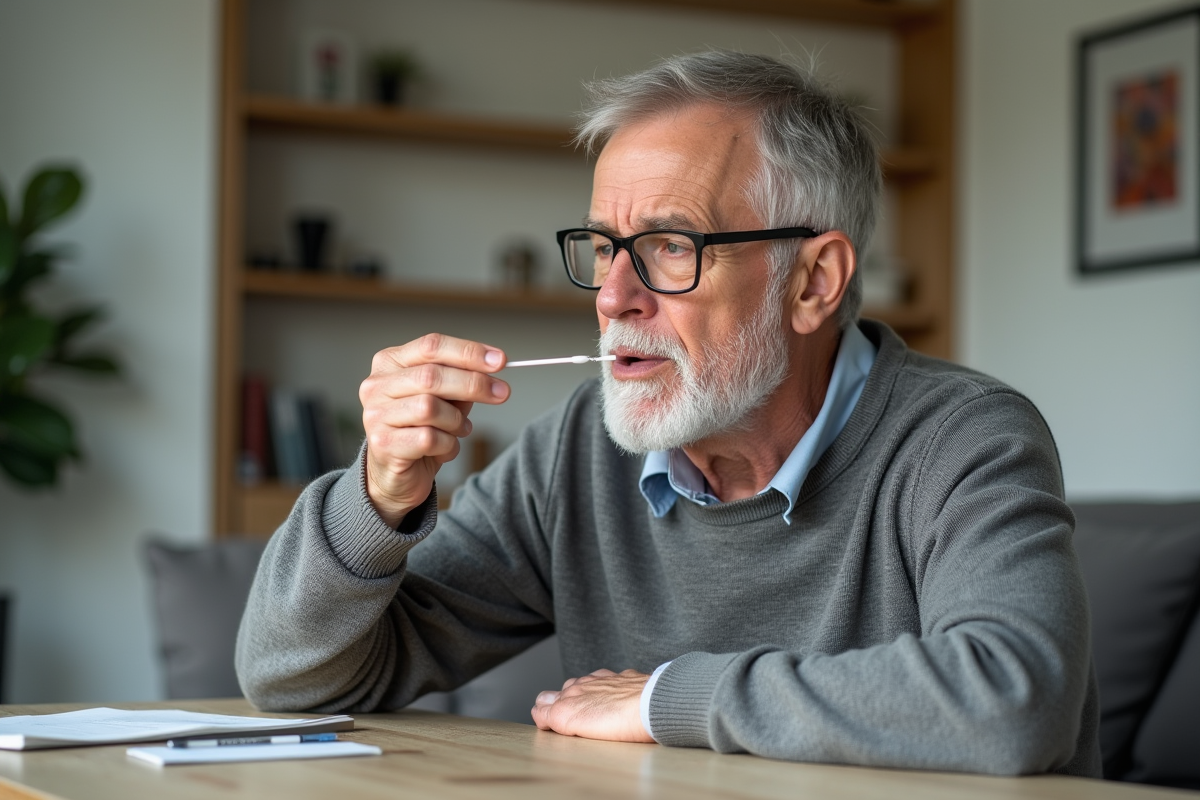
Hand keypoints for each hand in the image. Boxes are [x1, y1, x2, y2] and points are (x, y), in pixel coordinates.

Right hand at [359, 333, 508, 527]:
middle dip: (473, 383)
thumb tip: (493, 365)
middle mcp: (377, 385)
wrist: (397, 474)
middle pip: (431, 376)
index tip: (500, 360)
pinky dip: (448, 445)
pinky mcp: (382, 444)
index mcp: (390, 362)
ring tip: (460, 430)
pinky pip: (428, 439)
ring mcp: (376, 415)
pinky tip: (446, 448)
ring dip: (456, 420)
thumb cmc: (421, 428)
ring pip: (429, 408)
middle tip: (502, 392)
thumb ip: (460, 380)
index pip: (431, 346)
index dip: (468, 352)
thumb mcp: (444, 398)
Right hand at [530, 668, 653, 742]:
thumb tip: (539, 712)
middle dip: (561, 702)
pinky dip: (609, 688)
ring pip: (586, 683)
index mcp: (570, 695)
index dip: (543, 713)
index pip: (545, 702)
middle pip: (564, 691)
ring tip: (591, 710)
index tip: (547, 724)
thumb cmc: (619, 719)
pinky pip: (612, 680)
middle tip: (568, 718)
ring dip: (584, 694)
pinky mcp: (627, 679)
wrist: (654, 706)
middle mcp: (585, 684)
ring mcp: (607, 680)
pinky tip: (616, 699)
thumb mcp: (572, 722)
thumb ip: (551, 715)